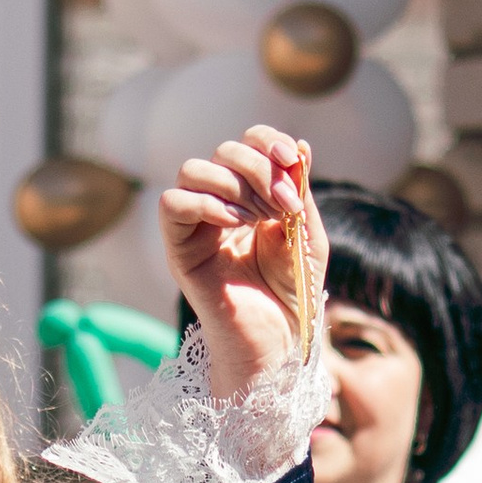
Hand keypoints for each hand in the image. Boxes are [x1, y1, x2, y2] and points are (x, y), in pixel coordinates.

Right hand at [160, 127, 328, 401]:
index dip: (268, 141)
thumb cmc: (294, 293)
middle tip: (283, 206)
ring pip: (192, 170)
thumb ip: (300, 191)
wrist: (280, 341)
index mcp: (250, 196)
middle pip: (223, 151)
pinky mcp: (180, 250)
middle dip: (258, 169)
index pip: (246, 144)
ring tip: (260, 218)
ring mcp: (196, 227)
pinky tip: (237, 226)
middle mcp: (219, 205)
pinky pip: (173, 203)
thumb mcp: (308, 234)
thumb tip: (301, 146)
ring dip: (234, 185)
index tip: (293, 161)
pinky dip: (207, 203)